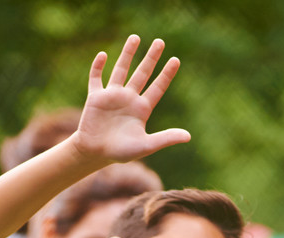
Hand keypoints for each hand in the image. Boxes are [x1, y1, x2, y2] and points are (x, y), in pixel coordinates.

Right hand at [71, 35, 190, 164]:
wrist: (95, 154)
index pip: (157, 88)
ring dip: (127, 54)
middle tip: (160, 41)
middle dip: (151, 58)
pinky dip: (98, 67)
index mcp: (142, 109)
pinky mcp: (96, 97)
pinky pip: (96, 78)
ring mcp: (112, 96)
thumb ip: (166, 138)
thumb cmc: (121, 152)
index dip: (166, 75)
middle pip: (142, 73)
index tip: (175, 60)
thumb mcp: (146, 146)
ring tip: (135, 37)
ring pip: (121, 70)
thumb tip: (188, 136)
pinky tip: (103, 55)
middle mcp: (129, 99)